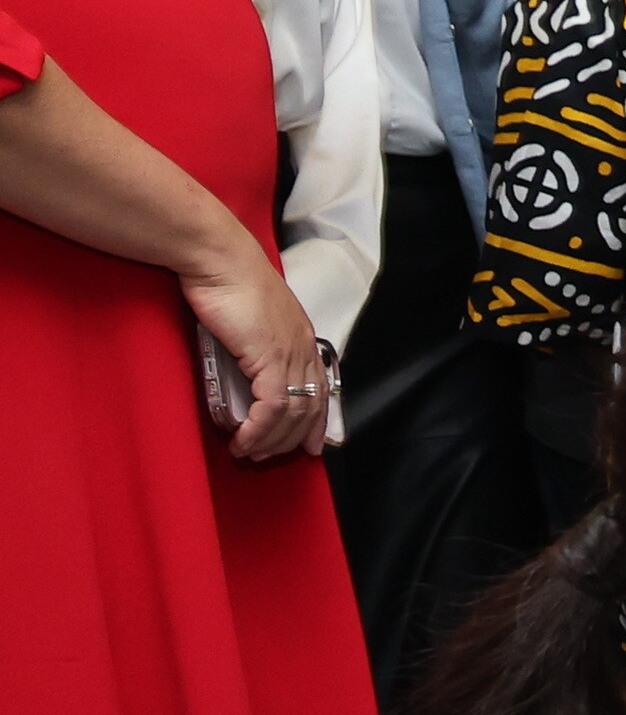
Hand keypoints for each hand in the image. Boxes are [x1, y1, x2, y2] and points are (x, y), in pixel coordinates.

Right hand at [182, 238, 330, 459]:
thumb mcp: (247, 316)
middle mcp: (303, 347)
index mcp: (301, 336)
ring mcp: (290, 353)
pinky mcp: (270, 357)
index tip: (310, 444)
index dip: (316, 421)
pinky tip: (244, 440)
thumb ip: (254, 341)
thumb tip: (243, 363)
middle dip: (292, 438)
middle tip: (270, 457)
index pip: (319, 387)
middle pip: (310, 406)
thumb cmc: (224, 280)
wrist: (217, 258)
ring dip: (271, 439)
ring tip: (250, 453)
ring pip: (294, 411)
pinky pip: (273, 406)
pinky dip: (259, 429)